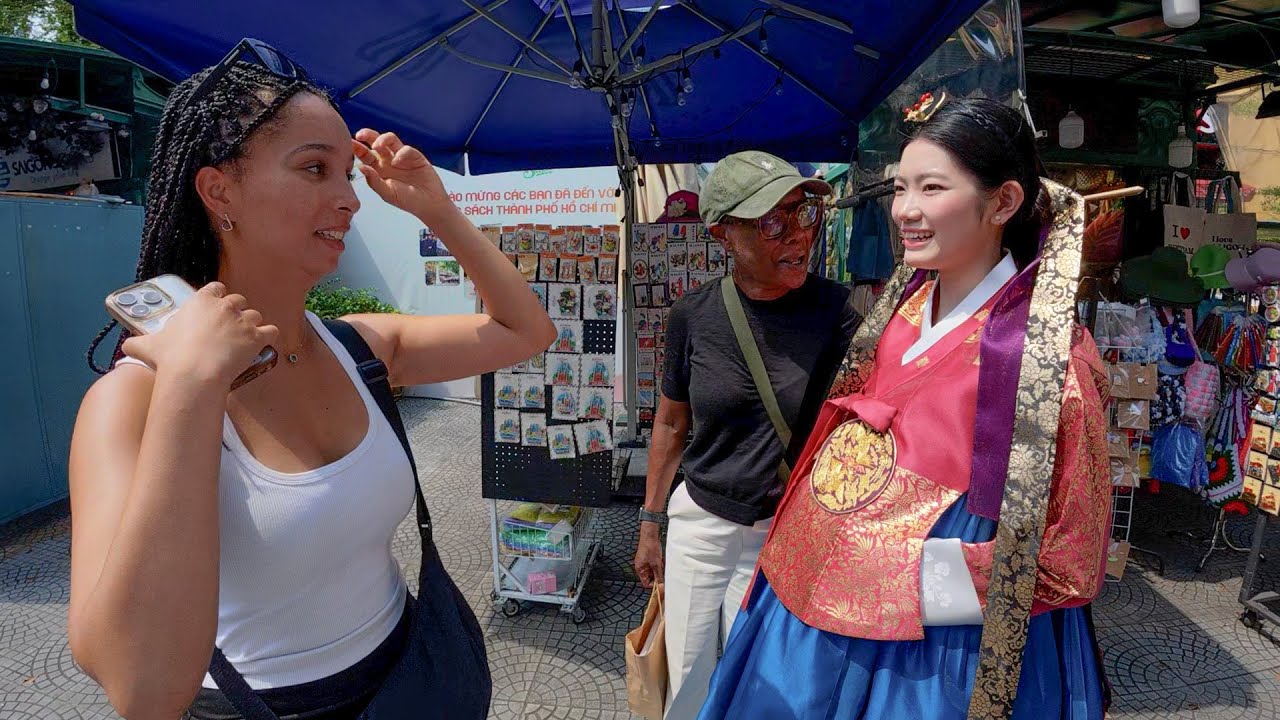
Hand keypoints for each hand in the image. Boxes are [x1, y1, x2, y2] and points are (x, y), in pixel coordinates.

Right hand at [122, 282, 278, 387]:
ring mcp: (243, 321)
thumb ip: (137, 343)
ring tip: (244, 339)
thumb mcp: (148, 346)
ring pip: (255, 316)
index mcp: (201, 300)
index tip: (215, 309)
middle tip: (229, 328)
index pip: (216, 289)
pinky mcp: (257, 337)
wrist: (194, 373)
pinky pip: (271, 331)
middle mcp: (225, 306)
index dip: (217, 298)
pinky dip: (269, 337)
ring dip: (251, 325)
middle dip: (235, 312)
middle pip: (238, 301)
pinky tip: (264, 343)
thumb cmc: (172, 357)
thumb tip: (126, 348)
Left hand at [352, 129, 452, 223]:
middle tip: (360, 135)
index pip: (365, 154)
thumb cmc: (407, 200)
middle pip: (376, 141)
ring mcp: (401, 157)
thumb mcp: (387, 193)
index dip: (357, 148)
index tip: (350, 143)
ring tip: (378, 146)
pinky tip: (398, 162)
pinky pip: (405, 149)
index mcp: (379, 169)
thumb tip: (360, 166)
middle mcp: (388, 160)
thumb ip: (373, 181)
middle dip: (367, 135)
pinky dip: (400, 153)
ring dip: (382, 139)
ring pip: (390, 139)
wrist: (429, 204)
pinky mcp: (415, 156)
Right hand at [633, 525, 664, 588]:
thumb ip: (658, 576)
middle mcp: (641, 566)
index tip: (662, 583)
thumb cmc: (651, 547)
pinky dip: (659, 563)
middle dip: (658, 575)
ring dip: (659, 569)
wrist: (650, 534)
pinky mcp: (648, 557)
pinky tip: (661, 558)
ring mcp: (644, 561)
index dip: (654, 585)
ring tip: (662, 562)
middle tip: (663, 570)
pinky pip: (654, 564)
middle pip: (650, 577)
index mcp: (640, 569)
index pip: (646, 583)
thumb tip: (660, 587)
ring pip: (653, 570)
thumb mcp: (656, 564)